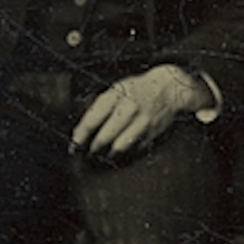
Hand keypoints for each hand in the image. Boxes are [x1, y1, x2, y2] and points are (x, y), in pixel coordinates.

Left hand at [71, 65, 213, 157]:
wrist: (168, 88)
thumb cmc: (138, 89)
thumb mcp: (118, 88)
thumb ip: (101, 106)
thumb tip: (82, 129)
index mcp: (116, 95)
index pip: (92, 120)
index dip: (80, 135)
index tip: (74, 145)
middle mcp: (129, 108)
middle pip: (104, 136)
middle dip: (94, 147)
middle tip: (89, 151)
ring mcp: (141, 122)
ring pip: (119, 146)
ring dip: (109, 153)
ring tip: (104, 154)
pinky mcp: (151, 132)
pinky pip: (134, 148)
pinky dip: (126, 152)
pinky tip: (121, 151)